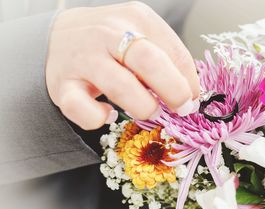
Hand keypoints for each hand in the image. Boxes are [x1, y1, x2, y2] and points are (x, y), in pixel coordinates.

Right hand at [46, 2, 199, 129]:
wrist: (57, 35)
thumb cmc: (110, 40)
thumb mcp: (141, 34)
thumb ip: (167, 58)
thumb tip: (190, 95)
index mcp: (137, 18)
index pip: (175, 53)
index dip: (189, 83)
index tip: (191, 99)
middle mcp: (109, 34)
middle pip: (150, 62)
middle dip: (174, 92)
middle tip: (181, 109)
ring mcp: (84, 59)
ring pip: (120, 87)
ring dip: (144, 107)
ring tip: (148, 110)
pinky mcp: (63, 85)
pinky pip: (82, 109)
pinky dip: (100, 118)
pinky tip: (108, 114)